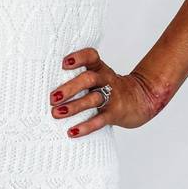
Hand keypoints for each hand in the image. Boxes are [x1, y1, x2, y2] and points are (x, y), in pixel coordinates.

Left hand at [49, 47, 171, 136]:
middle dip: (70, 88)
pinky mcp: (115, 113)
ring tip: (56, 113)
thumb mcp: (99, 76)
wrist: (141, 100)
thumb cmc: (110, 88)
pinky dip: (85, 127)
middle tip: (52, 98)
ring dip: (73, 107)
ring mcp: (112, 97)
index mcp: (100, 68)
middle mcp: (106, 80)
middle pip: (88, 79)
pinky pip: (100, 120)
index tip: (63, 63)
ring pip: (93, 99)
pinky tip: (72, 132)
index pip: (91, 56)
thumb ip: (79, 77)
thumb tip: (46, 87)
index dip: (79, 57)